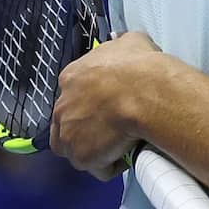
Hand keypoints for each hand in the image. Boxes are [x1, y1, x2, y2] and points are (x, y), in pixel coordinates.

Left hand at [50, 32, 161, 179]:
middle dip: (89, 126)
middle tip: (115, 124)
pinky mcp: (82, 157)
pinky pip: (97, 167)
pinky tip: (127, 155)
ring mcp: (69, 135)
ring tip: (119, 144)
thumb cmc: (139, 66)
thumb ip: (119, 47)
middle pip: (69, 123)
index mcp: (71, 77)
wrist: (145, 92)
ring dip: (95, 147)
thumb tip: (125, 45)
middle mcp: (62, 106)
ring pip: (77, 147)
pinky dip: (111, 164)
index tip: (110, 102)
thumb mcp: (131, 41)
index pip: (73, 93)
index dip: (92, 100)